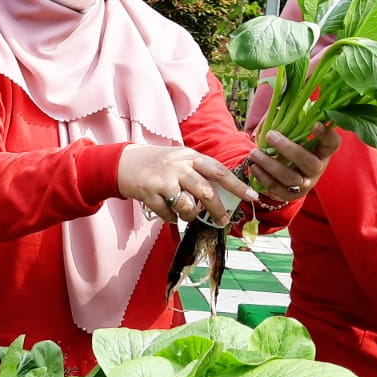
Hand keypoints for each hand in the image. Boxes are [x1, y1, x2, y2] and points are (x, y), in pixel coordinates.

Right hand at [117, 144, 258, 224]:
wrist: (123, 162)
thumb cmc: (158, 164)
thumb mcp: (180, 160)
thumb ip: (199, 173)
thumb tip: (224, 195)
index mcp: (190, 156)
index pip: (219, 171)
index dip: (237, 185)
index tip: (252, 197)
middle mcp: (178, 166)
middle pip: (206, 192)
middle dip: (218, 210)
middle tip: (224, 220)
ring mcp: (163, 180)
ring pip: (187, 206)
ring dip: (190, 215)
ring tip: (187, 215)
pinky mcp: (149, 193)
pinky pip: (168, 214)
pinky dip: (172, 218)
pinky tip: (169, 213)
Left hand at [246, 124, 341, 201]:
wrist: (286, 178)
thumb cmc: (291, 150)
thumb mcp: (296, 137)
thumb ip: (292, 123)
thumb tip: (280, 102)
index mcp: (323, 152)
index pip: (332, 144)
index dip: (327, 135)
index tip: (316, 124)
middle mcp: (318, 169)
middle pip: (310, 163)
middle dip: (289, 149)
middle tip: (270, 135)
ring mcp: (305, 184)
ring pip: (290, 178)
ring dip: (270, 164)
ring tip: (254, 152)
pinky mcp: (291, 195)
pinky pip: (277, 189)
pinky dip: (263, 177)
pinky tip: (253, 165)